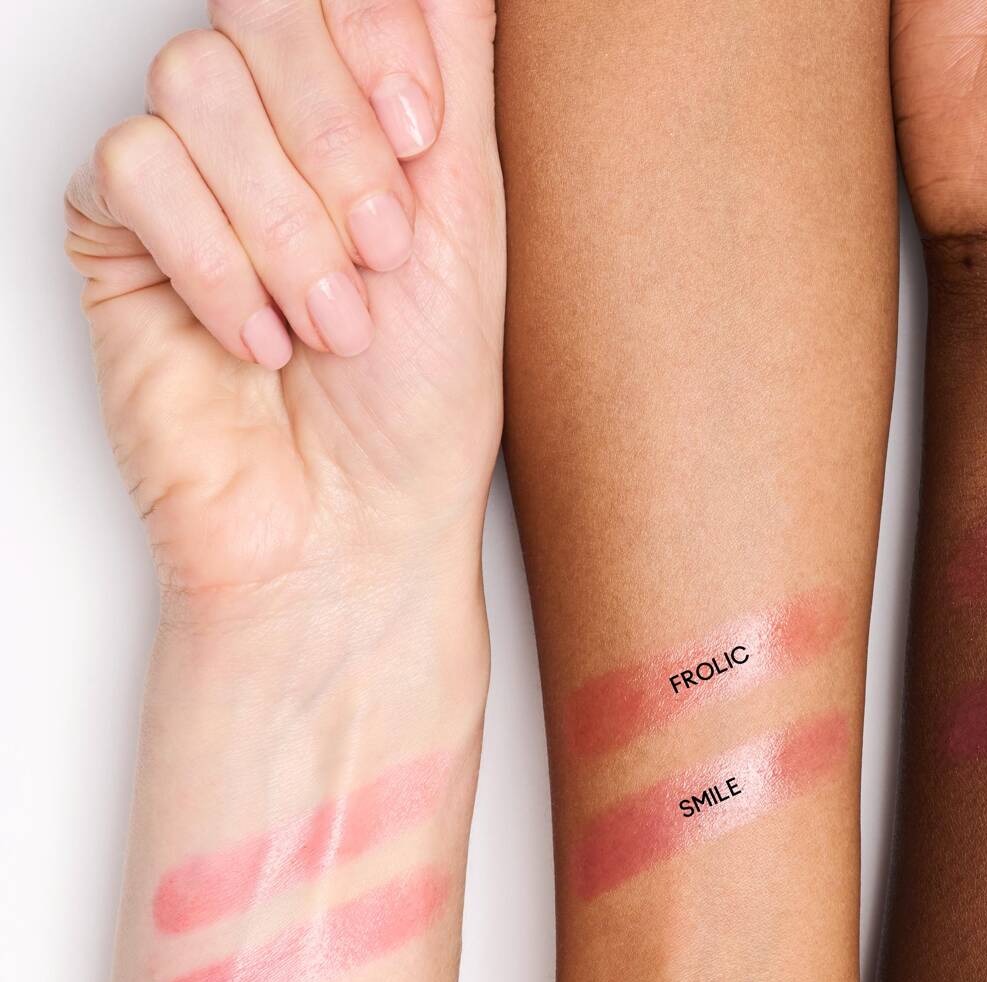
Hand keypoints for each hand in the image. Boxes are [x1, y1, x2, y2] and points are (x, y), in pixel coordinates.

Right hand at [65, 0, 503, 601]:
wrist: (350, 526)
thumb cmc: (421, 403)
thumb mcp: (469, 222)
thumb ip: (451, 69)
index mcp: (360, 109)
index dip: (371, 35)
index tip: (419, 140)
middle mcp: (272, 126)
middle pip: (259, 9)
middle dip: (334, 143)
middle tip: (378, 254)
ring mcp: (190, 173)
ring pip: (196, 88)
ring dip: (282, 224)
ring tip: (329, 323)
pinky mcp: (119, 230)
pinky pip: (136, 170)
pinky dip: (213, 263)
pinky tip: (257, 338)